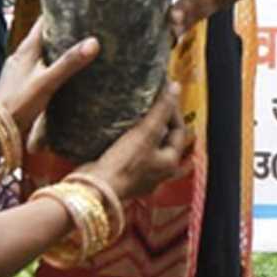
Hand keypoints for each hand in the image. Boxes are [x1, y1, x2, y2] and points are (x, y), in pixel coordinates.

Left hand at [0, 19, 98, 137]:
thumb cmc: (18, 103)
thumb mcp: (47, 81)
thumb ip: (69, 63)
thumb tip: (93, 42)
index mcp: (26, 50)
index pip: (42, 23)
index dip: (57, 13)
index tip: (76, 7)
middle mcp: (21, 57)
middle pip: (43, 39)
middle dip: (61, 33)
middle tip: (84, 30)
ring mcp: (19, 72)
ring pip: (41, 56)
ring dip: (56, 53)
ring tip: (77, 52)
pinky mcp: (20, 87)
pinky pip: (39, 72)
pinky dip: (51, 70)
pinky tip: (62, 79)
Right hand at [77, 84, 188, 199]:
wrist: (97, 189)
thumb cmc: (124, 164)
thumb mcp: (146, 133)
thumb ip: (162, 110)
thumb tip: (176, 87)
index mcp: (170, 162)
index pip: (179, 131)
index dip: (173, 110)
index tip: (162, 95)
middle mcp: (159, 172)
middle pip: (164, 139)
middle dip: (159, 120)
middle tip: (150, 102)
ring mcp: (142, 176)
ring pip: (148, 147)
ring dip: (143, 130)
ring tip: (134, 113)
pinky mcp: (124, 175)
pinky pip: (133, 153)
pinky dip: (130, 141)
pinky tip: (120, 131)